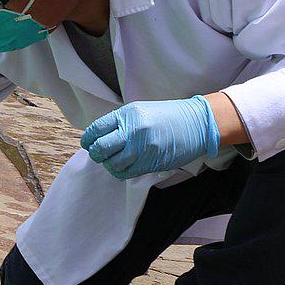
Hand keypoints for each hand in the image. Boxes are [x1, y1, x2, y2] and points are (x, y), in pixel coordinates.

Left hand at [80, 96, 219, 179]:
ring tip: (114, 160)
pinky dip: (121, 172)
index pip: (96, 129)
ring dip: (109, 164)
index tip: (88, 143)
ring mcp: (142, 148)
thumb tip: (100, 136)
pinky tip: (125, 166)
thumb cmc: (168, 117)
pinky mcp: (151, 163)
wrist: (197, 123)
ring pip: (112, 164)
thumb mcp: (141, 111)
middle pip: (101, 148)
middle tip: (100, 154)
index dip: (88, 139)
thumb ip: (120, 122)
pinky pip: (126, 173)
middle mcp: (133, 131)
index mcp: (128, 114)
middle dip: (97, 153)